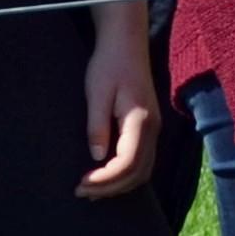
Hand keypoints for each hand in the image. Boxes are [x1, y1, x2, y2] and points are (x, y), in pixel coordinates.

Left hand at [78, 29, 157, 198]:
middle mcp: (152, 128)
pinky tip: (107, 176)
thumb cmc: (109, 64)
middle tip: (82, 192)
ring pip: (144, 170)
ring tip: (93, 190)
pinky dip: (126, 175)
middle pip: (138, 173)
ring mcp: (154, 128)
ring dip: (120, 185)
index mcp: (140, 121)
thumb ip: (97, 126)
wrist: (126, 43)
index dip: (105, 179)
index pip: (127, 163)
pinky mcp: (148, 127)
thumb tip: (96, 157)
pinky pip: (143, 161)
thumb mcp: (96, 93)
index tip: (81, 184)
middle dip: (111, 188)